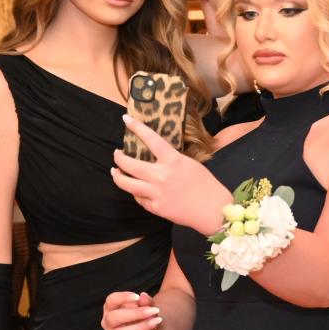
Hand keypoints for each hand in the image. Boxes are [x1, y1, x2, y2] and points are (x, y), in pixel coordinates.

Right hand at [101, 291, 160, 329]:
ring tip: (155, 321)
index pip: (111, 300)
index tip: (137, 296)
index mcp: (111, 308)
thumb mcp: (148, 306)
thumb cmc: (145, 315)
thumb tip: (143, 296)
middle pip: (113, 318)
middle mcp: (108, 322)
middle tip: (152, 311)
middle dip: (134, 314)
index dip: (122, 297)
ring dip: (140, 327)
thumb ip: (146, 302)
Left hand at [111, 115, 230, 234]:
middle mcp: (161, 176)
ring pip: (127, 184)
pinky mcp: (156, 208)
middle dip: (119, 158)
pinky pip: (139, 199)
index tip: (126, 119)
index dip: (136, 127)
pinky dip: (136, 193)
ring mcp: (157, 193)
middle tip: (117, 154)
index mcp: (173, 161)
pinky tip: (135, 190)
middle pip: (129, 164)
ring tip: (115, 171)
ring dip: (118, 176)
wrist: (213, 210)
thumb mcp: (190, 164)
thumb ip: (171, 161)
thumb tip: (155, 158)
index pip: (151, 139)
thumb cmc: (206, 185)